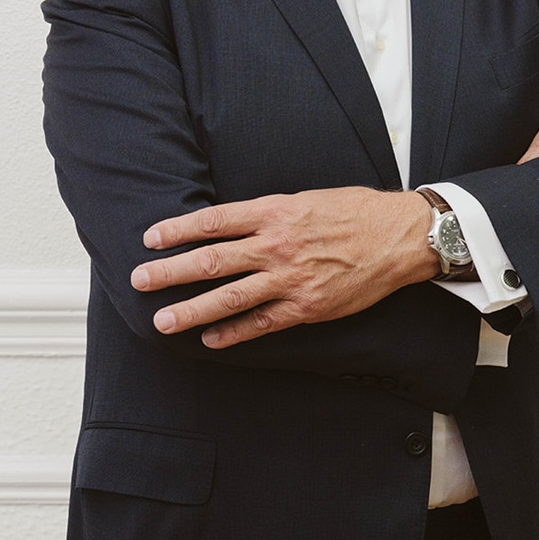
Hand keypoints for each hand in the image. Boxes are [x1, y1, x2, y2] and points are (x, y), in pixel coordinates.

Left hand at [131, 187, 435, 348]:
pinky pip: (262, 323)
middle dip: (170, 272)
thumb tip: (231, 224)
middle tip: (139, 281)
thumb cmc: (355, 211)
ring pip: (230, 297)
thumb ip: (268, 213)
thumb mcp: (306, 199)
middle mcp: (277, 245)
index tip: (150, 239)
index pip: (214, 221)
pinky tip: (210, 340)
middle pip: (211, 260)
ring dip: (192, 310)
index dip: (178, 230)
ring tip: (162, 321)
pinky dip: (234, 333)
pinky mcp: (307, 306)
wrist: (399, 237)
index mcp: (275, 211)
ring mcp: (291, 279)